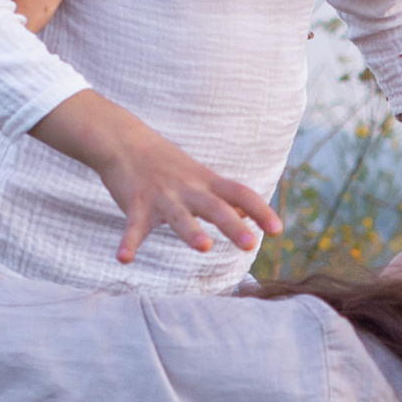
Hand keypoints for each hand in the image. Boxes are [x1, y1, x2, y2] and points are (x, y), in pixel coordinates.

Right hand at [33, 89, 281, 264]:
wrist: (124, 142)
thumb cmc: (167, 164)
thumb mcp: (200, 177)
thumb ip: (224, 198)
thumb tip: (248, 214)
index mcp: (207, 183)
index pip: (240, 194)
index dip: (260, 211)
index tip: (278, 230)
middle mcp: (188, 189)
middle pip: (215, 208)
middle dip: (233, 225)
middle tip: (251, 244)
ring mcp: (162, 196)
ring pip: (180, 216)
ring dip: (191, 231)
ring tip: (204, 247)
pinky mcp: (135, 204)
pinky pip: (133, 226)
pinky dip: (128, 242)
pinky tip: (124, 259)